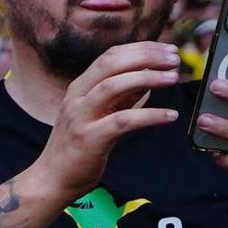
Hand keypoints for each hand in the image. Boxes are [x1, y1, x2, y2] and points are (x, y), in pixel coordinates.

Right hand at [29, 41, 181, 198]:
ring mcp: (80, 117)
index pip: (110, 56)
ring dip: (148, 78)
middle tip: (175, 59)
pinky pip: (123, 121)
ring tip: (173, 78)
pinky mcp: (90, 139)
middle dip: (147, 56)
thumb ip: (122, 96)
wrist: (52, 179)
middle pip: (111, 63)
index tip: (168, 50)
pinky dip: (150, 115)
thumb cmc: (78, 147)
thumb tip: (149, 78)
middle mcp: (77, 97)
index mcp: (79, 88)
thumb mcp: (99, 114)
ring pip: (114, 85)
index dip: (142, 48)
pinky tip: (170, 116)